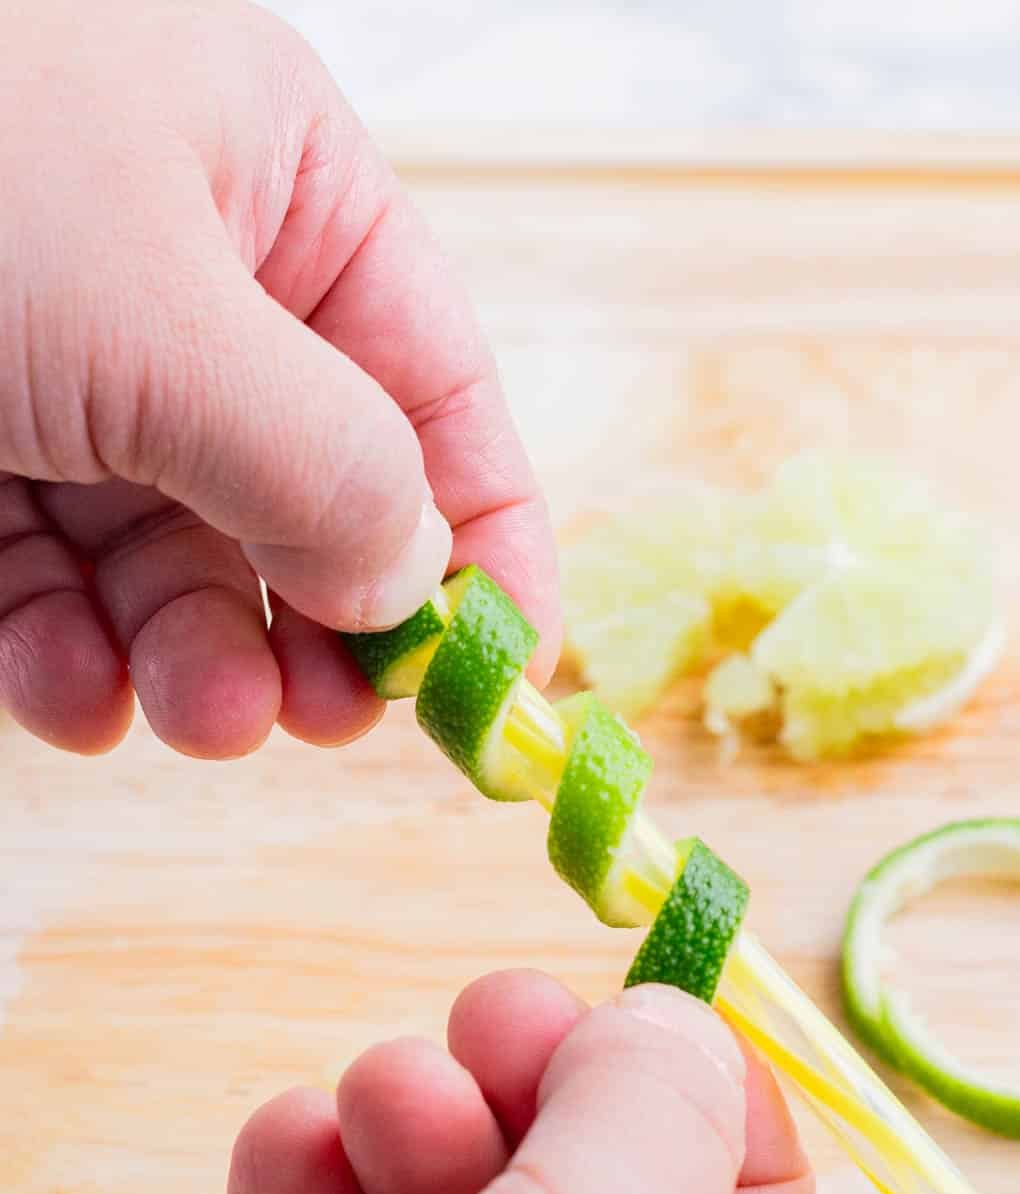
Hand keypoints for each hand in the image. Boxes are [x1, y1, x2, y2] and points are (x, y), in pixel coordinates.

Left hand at [0, 0, 556, 759]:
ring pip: (171, 550)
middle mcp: (174, 273)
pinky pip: (43, 573)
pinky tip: (69, 694)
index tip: (509, 664)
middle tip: (323, 719)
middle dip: (312, 615)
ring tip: (195, 713)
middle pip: (300, 487)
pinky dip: (64, 650)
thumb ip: (331, 463)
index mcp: (269, 183)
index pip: (432, 380)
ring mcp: (55, 364)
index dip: (484, 527)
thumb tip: (413, 579)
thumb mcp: (171, 324)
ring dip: (191, 651)